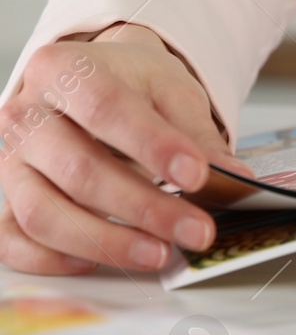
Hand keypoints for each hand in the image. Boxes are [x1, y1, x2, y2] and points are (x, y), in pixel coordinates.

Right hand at [0, 24, 239, 274]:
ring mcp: (12, 163)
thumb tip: (233, 180)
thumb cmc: (133, 86)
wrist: (97, 81)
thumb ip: (199, 136)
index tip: (196, 175)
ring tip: (161, 253)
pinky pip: (14, 241)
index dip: (152, 146)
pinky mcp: (8, 201)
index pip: (105, 108)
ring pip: (43, 213)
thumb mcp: (173, 93)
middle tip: (196, 230)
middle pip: (78, 170)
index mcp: (65, 71)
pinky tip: (100, 263)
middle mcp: (26, 116)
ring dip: (106, 242)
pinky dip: (53, 260)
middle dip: (143, 208)